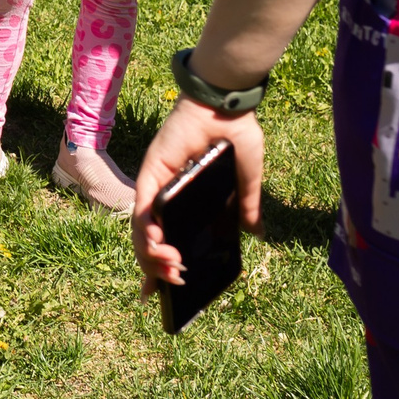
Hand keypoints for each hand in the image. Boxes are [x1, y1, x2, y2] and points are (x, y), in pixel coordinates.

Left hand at [132, 96, 267, 292]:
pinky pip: (144, 205)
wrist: (227, 105)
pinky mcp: (152, 172)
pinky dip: (146, 227)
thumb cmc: (236, 135)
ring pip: (142, 227)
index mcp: (184, 198)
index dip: (159, 266)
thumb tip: (256, 232)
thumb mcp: (247, 179)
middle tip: (173, 282)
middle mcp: (165, 194)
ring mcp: (156, 183)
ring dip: (152, 253)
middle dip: (157, 267)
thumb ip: (246, 206)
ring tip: (169, 268)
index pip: (165, 237)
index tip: (160, 293)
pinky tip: (156, 243)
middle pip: (150, 238)